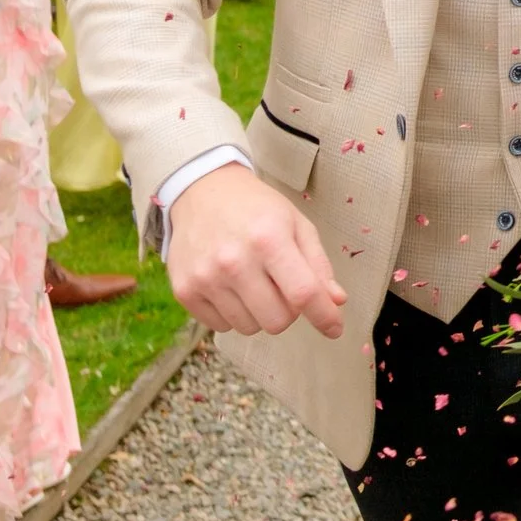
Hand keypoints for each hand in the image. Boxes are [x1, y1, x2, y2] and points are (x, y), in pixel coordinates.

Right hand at [165, 164, 346, 338]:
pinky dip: (233, 314)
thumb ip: (318, 265)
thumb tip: (336, 302)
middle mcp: (234, 262)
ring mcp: (206, 278)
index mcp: (269, 240)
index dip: (324, 316)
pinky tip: (231, 287)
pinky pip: (221, 327)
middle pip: (277, 321)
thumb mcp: (296, 224)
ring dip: (259, 313)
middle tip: (282, 289)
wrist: (202, 191)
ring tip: (254, 283)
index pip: (303, 294)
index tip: (334, 328)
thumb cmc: (256, 209)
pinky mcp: (184, 290)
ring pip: (249, 328)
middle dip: (288, 312)